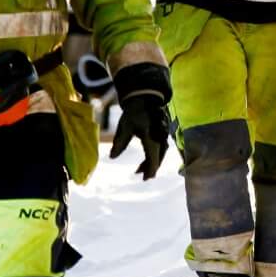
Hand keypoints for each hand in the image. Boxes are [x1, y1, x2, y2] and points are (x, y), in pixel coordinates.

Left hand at [108, 61, 173, 180]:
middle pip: (158, 158)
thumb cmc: (134, 112)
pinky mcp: (163, 133)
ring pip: (160, 153)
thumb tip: (111, 157)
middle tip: (142, 177)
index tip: (145, 179)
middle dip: (150, 168)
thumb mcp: (124, 127)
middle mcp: (160, 137)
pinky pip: (161, 147)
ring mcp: (163, 135)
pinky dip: (154, 154)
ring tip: (140, 169)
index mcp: (151, 137)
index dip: (150, 170)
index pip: (153, 158)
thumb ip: (119, 143)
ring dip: (152, 161)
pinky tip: (147, 157)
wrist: (145, 97)